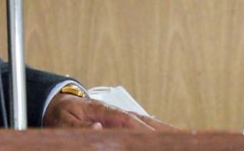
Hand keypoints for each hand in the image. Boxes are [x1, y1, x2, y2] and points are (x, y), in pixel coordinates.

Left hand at [43, 93, 178, 130]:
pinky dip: (160, 130)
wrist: (58, 102)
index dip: (144, 131)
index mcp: (104, 111)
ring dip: (167, 131)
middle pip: (145, 122)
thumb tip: (98, 129)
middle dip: (163, 133)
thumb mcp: (64, 121)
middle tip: (182, 141)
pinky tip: (173, 135)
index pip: (128, 122)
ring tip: (186, 137)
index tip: (158, 141)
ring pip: (150, 124)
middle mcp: (118, 112)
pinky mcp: (124, 122)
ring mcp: (123, 117)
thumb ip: (80, 127)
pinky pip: (146, 126)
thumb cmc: (61, 113)